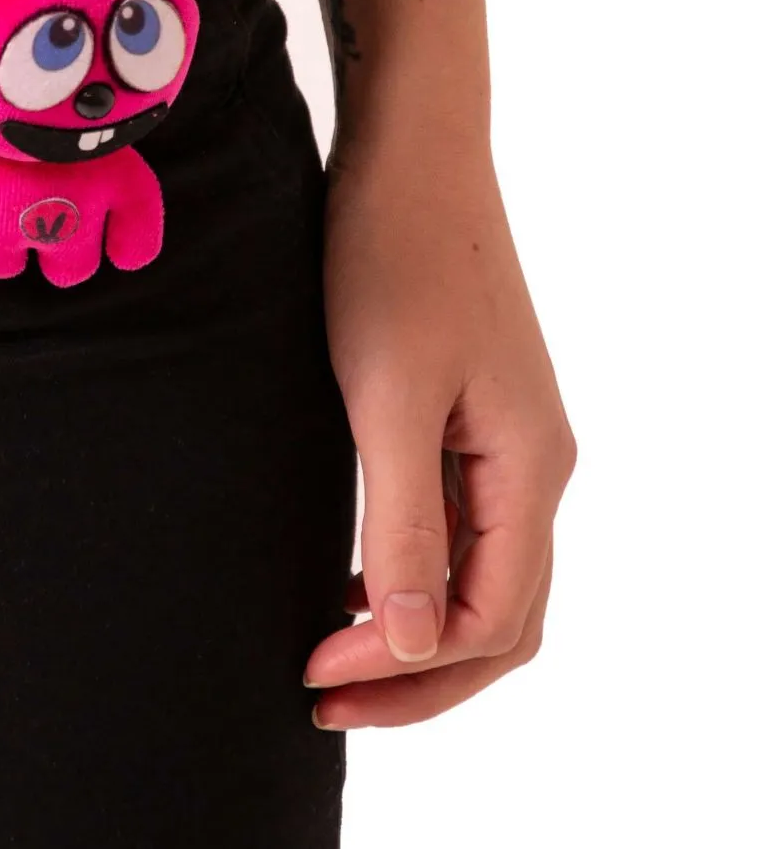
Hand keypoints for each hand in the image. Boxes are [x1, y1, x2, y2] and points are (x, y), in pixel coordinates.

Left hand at [303, 136, 575, 727]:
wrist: (411, 150)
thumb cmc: (393, 256)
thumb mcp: (386, 398)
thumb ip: (403, 522)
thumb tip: (413, 644)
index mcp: (529, 466)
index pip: (488, 621)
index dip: (404, 669)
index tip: (311, 669)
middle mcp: (536, 462)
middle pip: (501, 617)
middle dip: (418, 677)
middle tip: (319, 698)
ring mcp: (510, 437)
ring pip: (484, 576)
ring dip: (416, 633)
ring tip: (329, 657)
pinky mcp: (475, 412)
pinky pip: (463, 526)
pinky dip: (415, 574)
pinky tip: (352, 581)